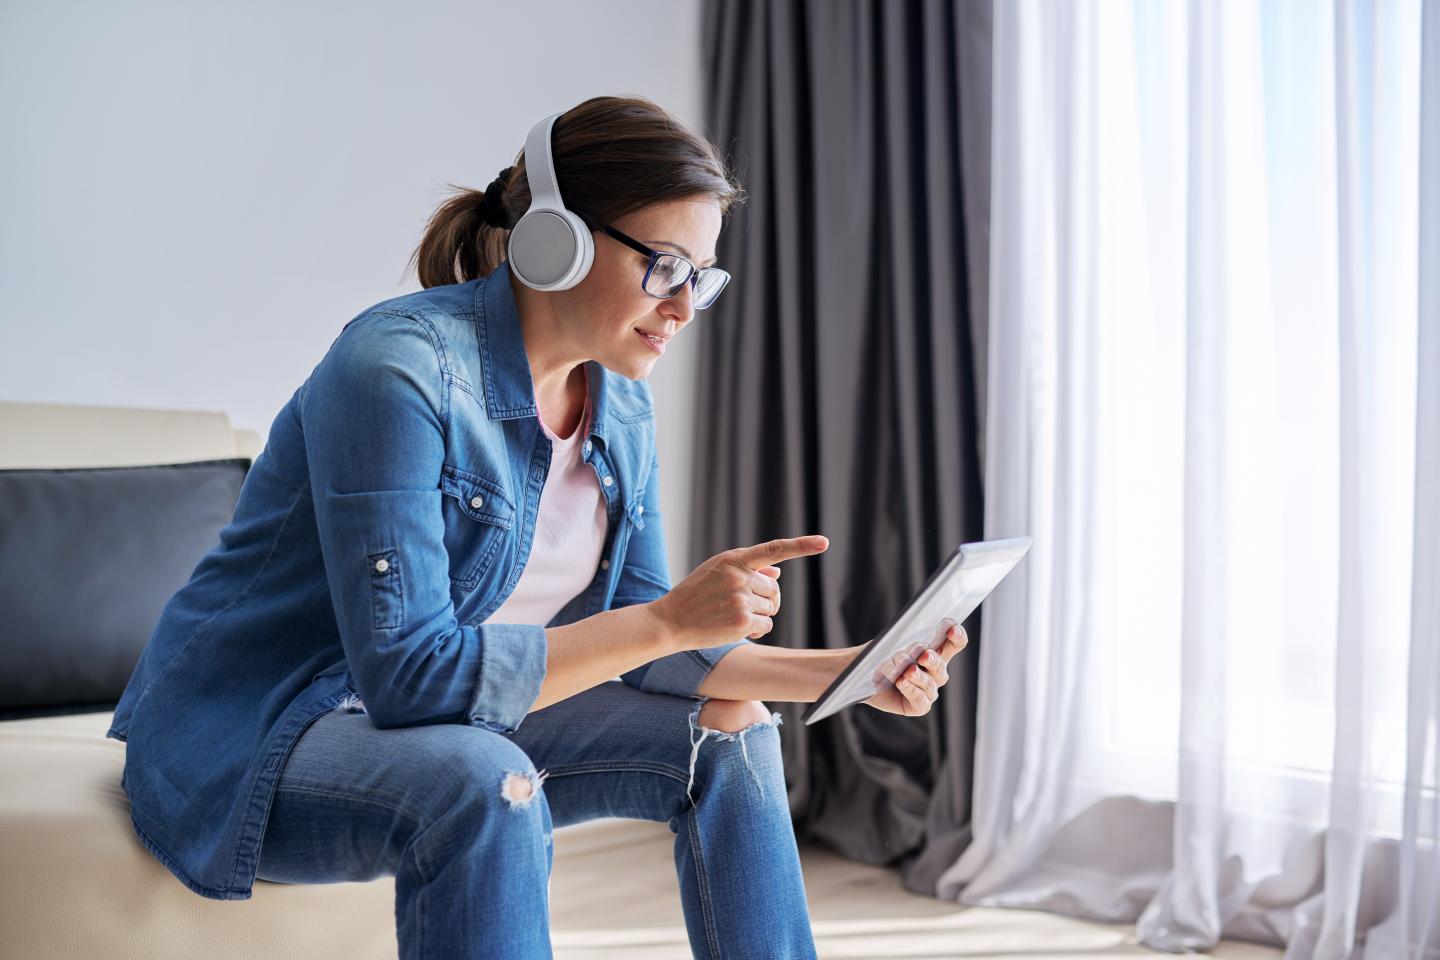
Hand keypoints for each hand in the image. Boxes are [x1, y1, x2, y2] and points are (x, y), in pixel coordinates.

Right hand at [651, 535, 828, 650]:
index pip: (774, 549)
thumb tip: (777, 573)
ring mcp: (741, 598)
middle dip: (764, 600)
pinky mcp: (742, 620)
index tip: (823, 543)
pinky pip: (767, 625)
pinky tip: (735, 628)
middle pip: (774, 590)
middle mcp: (739, 575)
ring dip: (758, 616)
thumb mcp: (716, 573)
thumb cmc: (695, 596)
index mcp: (733, 558)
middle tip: (740, 606)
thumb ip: (747, 570)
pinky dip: (756, 630)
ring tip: (731, 616)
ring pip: (772, 608)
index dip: (801, 546)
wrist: (670, 621)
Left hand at [862, 621, 967, 716]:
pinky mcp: (918, 706)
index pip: (952, 644)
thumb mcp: (891, 645)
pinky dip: (911, 690)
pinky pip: (920, 700)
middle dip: (934, 660)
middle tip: (925, 655)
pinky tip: (902, 683)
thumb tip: (919, 649)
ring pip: (931, 684)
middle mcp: (933, 672)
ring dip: (919, 676)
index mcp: (933, 653)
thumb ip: (906, 646)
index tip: (952, 628)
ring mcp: (927, 690)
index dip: (957, 637)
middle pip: (942, 666)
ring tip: (908, 671)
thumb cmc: (878, 657)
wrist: (859, 676)